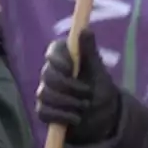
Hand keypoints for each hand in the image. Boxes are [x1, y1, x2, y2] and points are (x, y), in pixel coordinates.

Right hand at [35, 30, 120, 145]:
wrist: (103, 117)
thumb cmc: (100, 88)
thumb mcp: (97, 69)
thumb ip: (89, 50)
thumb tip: (85, 29)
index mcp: (64, 58)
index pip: (53, 51)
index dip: (59, 59)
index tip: (72, 68)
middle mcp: (51, 73)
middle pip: (48, 75)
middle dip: (69, 86)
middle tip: (87, 93)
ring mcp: (46, 92)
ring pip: (46, 95)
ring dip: (68, 103)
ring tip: (85, 106)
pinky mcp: (44, 111)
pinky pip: (44, 112)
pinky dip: (62, 116)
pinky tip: (76, 118)